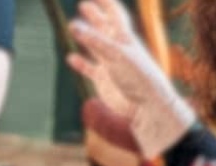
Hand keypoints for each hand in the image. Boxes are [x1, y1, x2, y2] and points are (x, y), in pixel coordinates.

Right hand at [68, 0, 193, 158]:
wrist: (145, 105)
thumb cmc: (137, 77)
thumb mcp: (116, 55)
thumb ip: (95, 41)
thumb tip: (73, 26)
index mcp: (125, 38)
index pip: (115, 15)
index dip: (106, 4)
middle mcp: (118, 48)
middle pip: (104, 27)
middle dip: (95, 16)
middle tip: (83, 5)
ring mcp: (110, 64)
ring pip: (95, 46)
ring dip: (85, 37)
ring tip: (73, 27)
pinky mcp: (104, 79)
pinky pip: (89, 67)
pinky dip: (80, 62)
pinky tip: (71, 57)